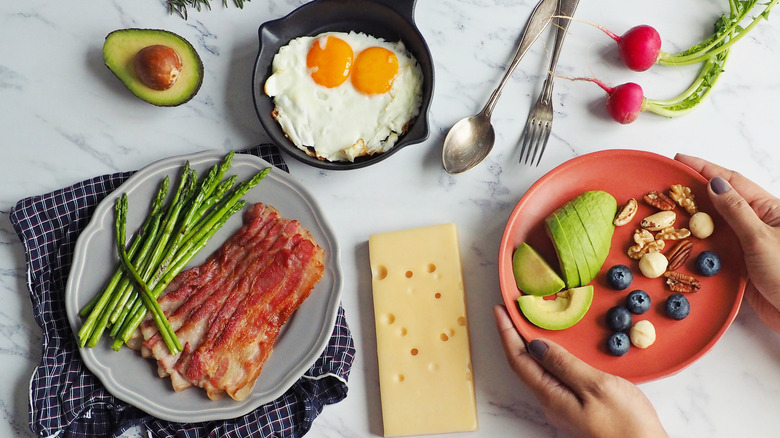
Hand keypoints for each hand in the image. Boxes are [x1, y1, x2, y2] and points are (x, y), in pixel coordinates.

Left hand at [493, 305, 667, 437]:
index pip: (518, 359)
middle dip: (514, 336)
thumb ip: (565, 365)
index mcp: (551, 396)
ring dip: (531, 345)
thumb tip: (536, 345)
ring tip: (529, 322)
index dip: (507, 332)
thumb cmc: (626, 423)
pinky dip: (549, 356)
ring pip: (539, 370)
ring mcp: (563, 405)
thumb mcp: (596, 387)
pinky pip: (554, 376)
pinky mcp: (576, 406)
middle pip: (524, 364)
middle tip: (512, 310)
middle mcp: (551, 402)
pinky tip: (557, 347)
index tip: (500, 310)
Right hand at [675, 154, 779, 332]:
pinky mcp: (741, 267)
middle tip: (665, 187)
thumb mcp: (760, 238)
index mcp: (768, 209)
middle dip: (693, 192)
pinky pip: (714, 251)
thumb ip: (735, 211)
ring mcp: (748, 245)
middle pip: (720, 201)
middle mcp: (757, 223)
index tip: (679, 160)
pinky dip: (697, 246)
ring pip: (714, 227)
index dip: (704, 168)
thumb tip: (713, 184)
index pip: (731, 181)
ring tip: (666, 212)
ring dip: (692, 220)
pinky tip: (681, 244)